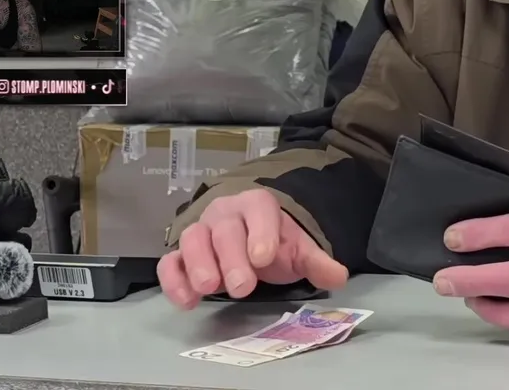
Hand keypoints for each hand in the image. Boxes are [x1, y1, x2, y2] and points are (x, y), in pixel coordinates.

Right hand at [157, 188, 347, 309]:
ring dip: (199, 264)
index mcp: (257, 206)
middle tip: (241, 286)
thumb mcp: (297, 249)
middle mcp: (225, 215)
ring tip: (209, 288)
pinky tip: (187, 301)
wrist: (248, 239)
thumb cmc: (271, 242)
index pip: (258, 211)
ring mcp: (200, 233)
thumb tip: (338, 275)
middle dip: (231, 258)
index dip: (260, 232)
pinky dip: (173, 280)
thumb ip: (315, 261)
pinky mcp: (181, 256)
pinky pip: (170, 263)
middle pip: (224, 229)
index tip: (264, 257)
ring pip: (192, 240)